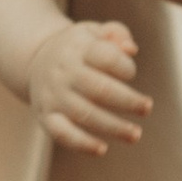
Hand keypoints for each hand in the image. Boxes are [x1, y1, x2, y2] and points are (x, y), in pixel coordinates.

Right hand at [27, 16, 149, 156]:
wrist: (34, 61)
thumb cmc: (78, 48)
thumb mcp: (94, 31)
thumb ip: (116, 33)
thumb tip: (130, 49)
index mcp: (78, 48)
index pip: (106, 57)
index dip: (125, 67)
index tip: (130, 73)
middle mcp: (64, 72)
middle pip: (99, 88)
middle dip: (127, 101)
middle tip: (147, 108)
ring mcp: (54, 96)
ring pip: (85, 114)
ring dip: (113, 127)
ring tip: (135, 134)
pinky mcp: (46, 116)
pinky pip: (62, 133)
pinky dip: (82, 144)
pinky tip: (102, 149)